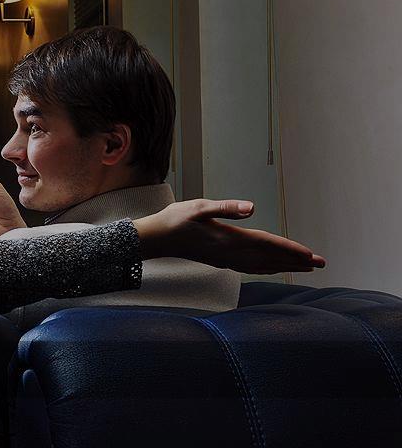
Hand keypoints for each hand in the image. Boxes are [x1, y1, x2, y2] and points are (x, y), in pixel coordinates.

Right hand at [133, 199, 325, 273]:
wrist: (155, 239)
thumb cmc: (175, 220)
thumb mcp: (199, 206)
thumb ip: (226, 207)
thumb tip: (252, 207)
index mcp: (229, 239)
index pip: (268, 245)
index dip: (291, 250)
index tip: (312, 255)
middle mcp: (231, 253)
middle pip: (270, 259)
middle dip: (296, 261)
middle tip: (321, 264)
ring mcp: (225, 260)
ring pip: (262, 266)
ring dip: (284, 266)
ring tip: (304, 267)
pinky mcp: (220, 261)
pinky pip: (250, 268)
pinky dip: (266, 269)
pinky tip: (271, 268)